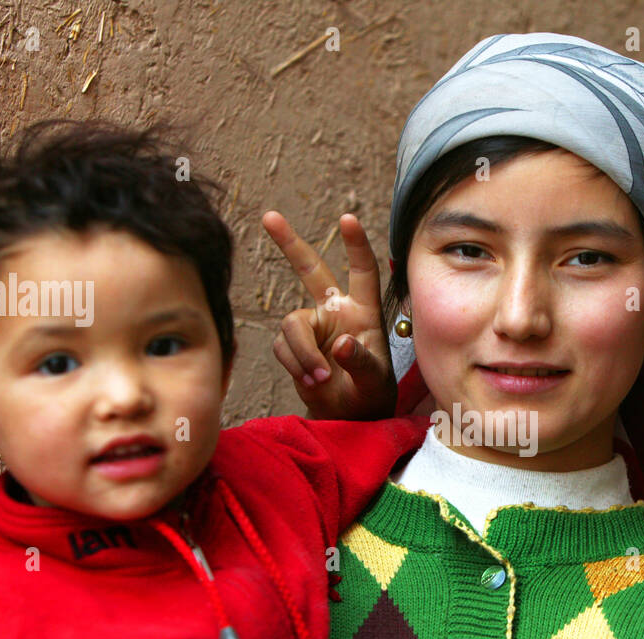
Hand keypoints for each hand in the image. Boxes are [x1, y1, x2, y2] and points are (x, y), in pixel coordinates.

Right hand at [263, 210, 395, 419]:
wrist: (348, 416)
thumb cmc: (370, 395)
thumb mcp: (374, 382)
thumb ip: (361, 363)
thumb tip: (341, 344)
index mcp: (364, 311)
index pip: (363, 272)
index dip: (356, 245)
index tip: (348, 219)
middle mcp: (335, 310)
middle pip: (310, 269)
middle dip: (289, 243)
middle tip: (270, 216)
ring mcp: (312, 325)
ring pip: (291, 323)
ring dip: (303, 353)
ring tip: (321, 378)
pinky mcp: (292, 344)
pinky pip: (282, 346)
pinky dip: (296, 364)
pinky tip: (312, 380)